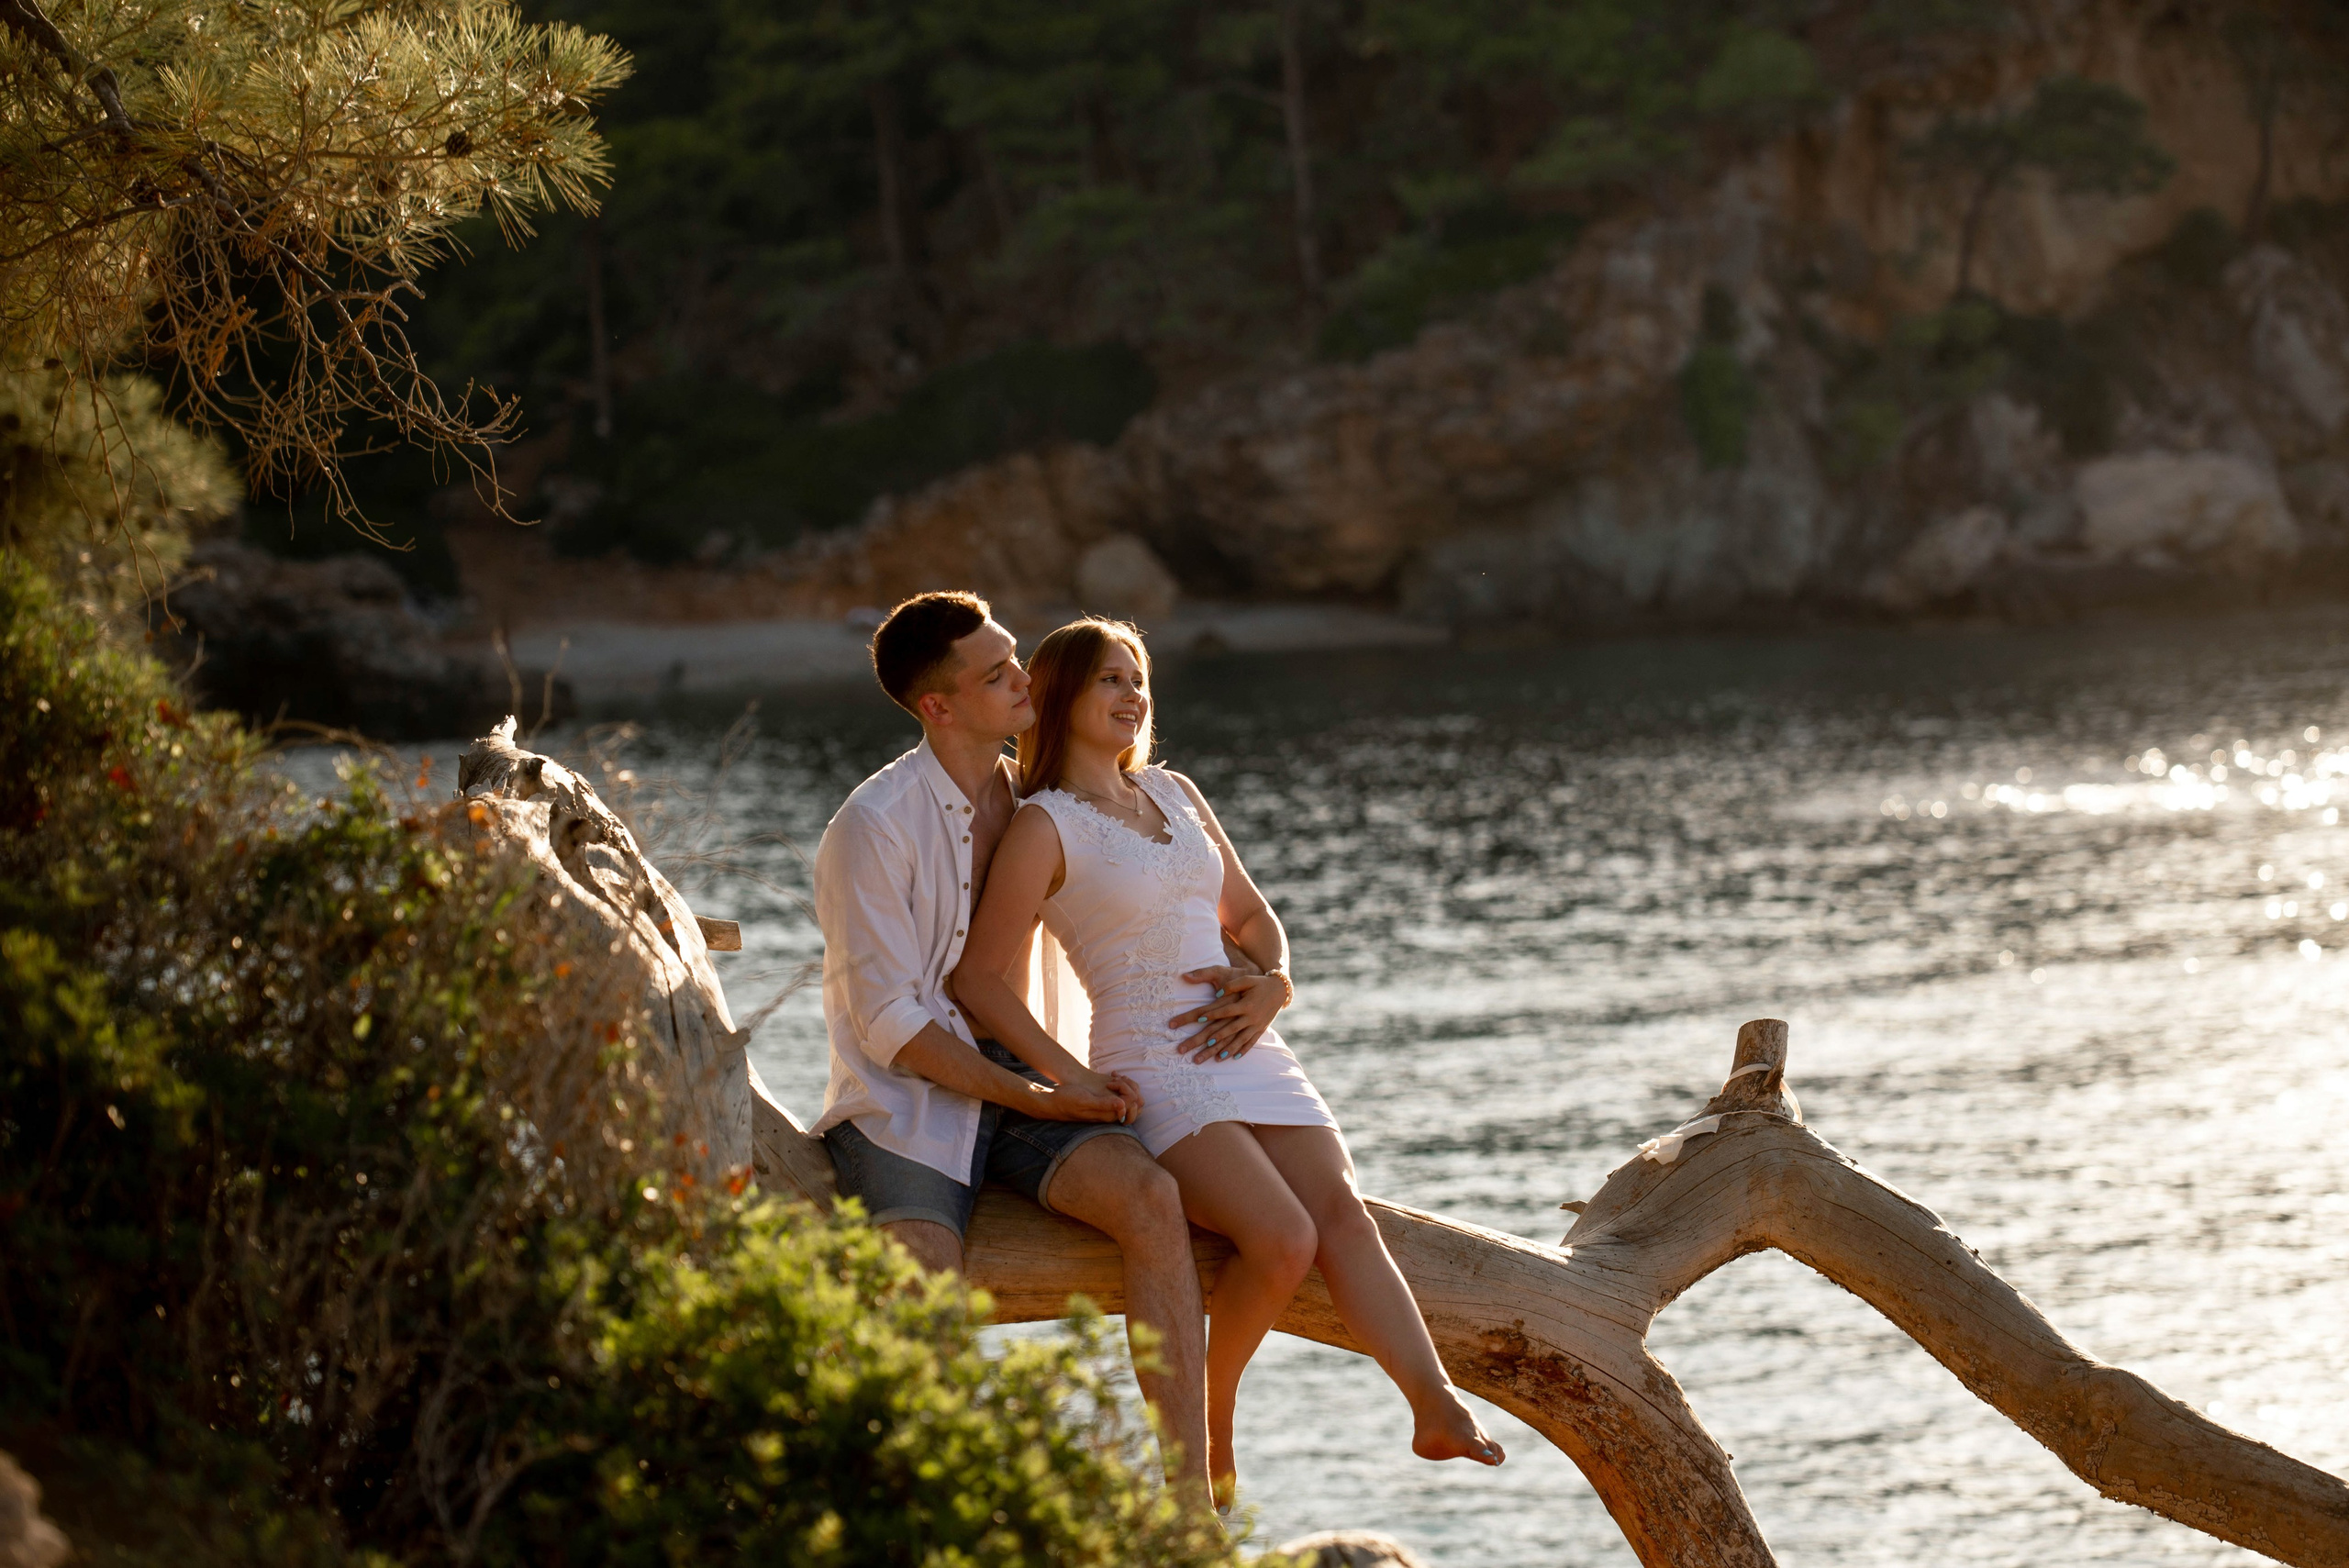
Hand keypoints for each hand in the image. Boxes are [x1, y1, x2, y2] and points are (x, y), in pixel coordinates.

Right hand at [1027, 1071, 1142, 1123]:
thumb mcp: (1084, 1100)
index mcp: (1109, 1115)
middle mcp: (1111, 1114)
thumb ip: (1104, 1104)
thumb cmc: (1067, 1101)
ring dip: (1126, 1084)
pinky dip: (1121, 1083)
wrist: (1054, 1103)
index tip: (1112, 1083)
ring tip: (1113, 1076)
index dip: (1128, 1092)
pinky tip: (1111, 1076)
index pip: (1133, 1105)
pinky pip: (1122, 1094)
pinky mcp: (1105, 1103)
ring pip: (1130, 1097)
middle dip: (1130, 1087)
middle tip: (1115, 1078)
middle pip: (1135, 1103)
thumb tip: (1123, 1105)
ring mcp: (1109, 1108)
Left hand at [1170, 965, 1286, 1063]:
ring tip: (1218, 1057)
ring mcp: (1257, 1025)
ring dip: (1230, 1049)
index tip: (1200, 1019)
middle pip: (1231, 1029)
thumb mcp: (1246, 980)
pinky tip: (1235, 1057)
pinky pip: (1252, 1042)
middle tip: (1205, 1044)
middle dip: (1218, 1037)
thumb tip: (1217, 994)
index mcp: (1246, 1004)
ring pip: (1241, 1040)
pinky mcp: (1261, 1029)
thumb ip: (1231, 986)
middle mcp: (1252, 1017)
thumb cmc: (1259, 983)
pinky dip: (1244, 1050)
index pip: (1226, 1011)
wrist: (1280, 989)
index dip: (1213, 1014)